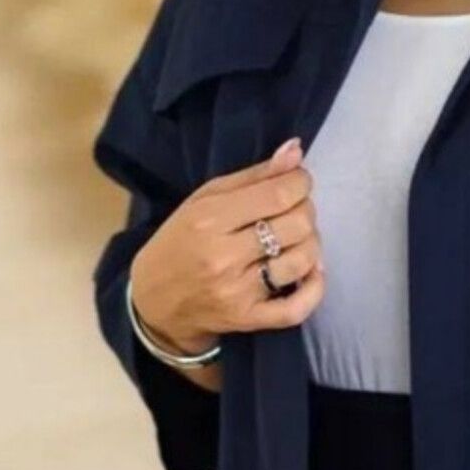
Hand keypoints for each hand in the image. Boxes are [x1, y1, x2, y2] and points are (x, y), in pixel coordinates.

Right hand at [128, 136, 326, 353]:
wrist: (154, 303)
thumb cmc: (179, 243)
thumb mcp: (204, 200)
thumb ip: (253, 176)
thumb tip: (296, 150)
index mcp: (209, 219)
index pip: (279, 194)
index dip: (300, 182)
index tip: (298, 182)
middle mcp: (224, 256)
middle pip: (296, 224)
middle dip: (305, 210)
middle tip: (294, 211)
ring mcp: (238, 291)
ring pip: (302, 260)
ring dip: (311, 244)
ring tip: (297, 239)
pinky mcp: (248, 319)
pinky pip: (297, 308)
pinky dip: (314, 288)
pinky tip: (311, 272)